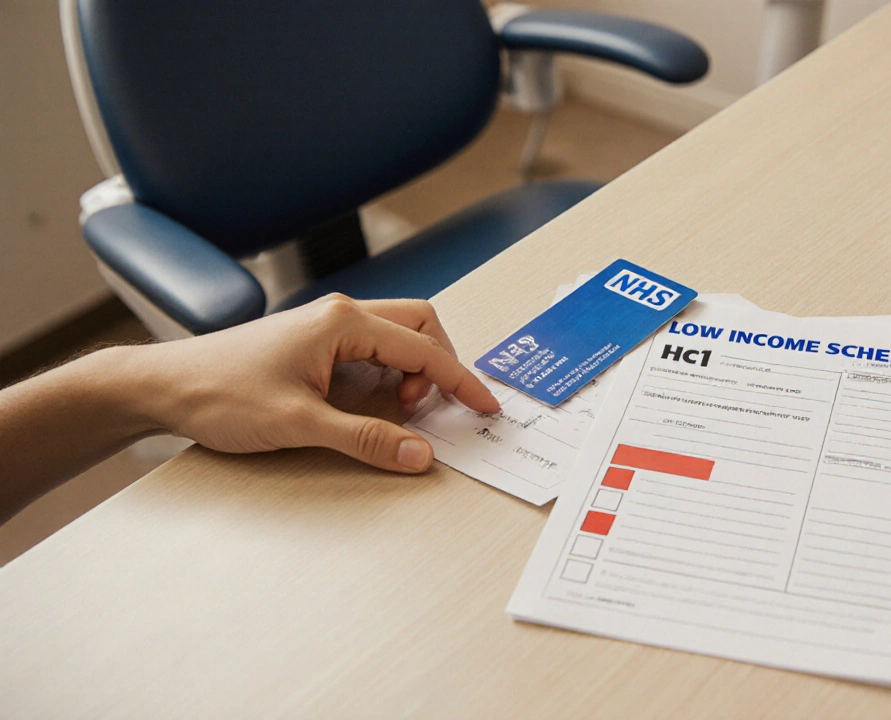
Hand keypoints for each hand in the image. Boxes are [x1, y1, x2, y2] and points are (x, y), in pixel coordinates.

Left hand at [135, 294, 498, 472]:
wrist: (162, 387)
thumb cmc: (220, 395)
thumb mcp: (298, 424)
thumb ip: (366, 439)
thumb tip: (422, 454)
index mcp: (343, 322)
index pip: (423, 349)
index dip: (460, 381)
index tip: (487, 407)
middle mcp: (340, 315)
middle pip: (419, 326)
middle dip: (440, 367)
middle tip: (436, 411)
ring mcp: (327, 326)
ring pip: (398, 337)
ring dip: (413, 372)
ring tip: (400, 414)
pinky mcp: (315, 343)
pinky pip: (373, 351)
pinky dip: (390, 375)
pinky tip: (377, 406)